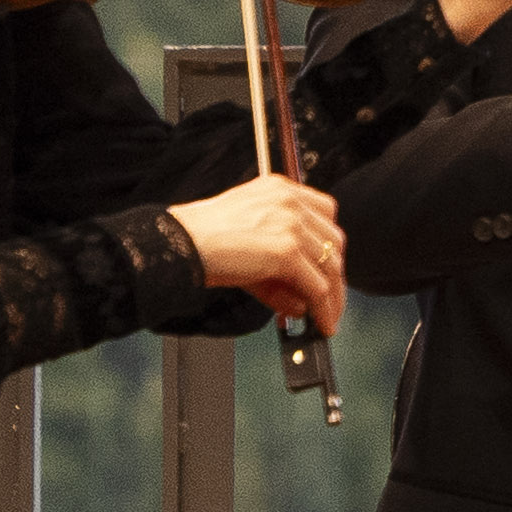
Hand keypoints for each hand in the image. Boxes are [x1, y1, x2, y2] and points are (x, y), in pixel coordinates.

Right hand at [169, 174, 347, 332]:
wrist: (177, 244)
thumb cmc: (201, 241)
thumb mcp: (249, 244)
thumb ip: (280, 267)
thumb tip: (303, 301)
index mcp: (280, 189)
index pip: (324, 214)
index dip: (329, 246)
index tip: (328, 267)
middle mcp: (290, 201)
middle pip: (333, 241)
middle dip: (334, 274)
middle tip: (329, 300)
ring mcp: (291, 224)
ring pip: (331, 265)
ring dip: (333, 297)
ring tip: (326, 319)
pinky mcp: (287, 250)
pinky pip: (317, 286)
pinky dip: (323, 308)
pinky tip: (320, 322)